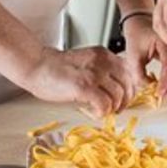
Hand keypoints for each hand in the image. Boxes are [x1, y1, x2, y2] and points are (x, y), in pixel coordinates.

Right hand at [20, 46, 134, 117]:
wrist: (37, 65)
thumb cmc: (58, 68)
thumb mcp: (87, 63)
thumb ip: (103, 71)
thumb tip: (119, 91)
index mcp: (104, 55)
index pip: (130, 72)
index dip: (130, 88)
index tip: (124, 98)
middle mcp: (102, 61)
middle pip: (127, 84)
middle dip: (125, 101)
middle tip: (116, 109)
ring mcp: (93, 73)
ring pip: (118, 96)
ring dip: (113, 108)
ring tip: (103, 111)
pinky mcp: (83, 86)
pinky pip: (104, 104)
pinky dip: (103, 112)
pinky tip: (95, 112)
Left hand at [120, 13, 166, 95]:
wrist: (141, 24)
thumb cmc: (137, 36)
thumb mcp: (133, 53)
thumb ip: (139, 72)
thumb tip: (148, 88)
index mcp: (165, 40)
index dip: (165, 81)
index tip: (158, 93)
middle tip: (162, 97)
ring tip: (163, 94)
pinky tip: (165, 87)